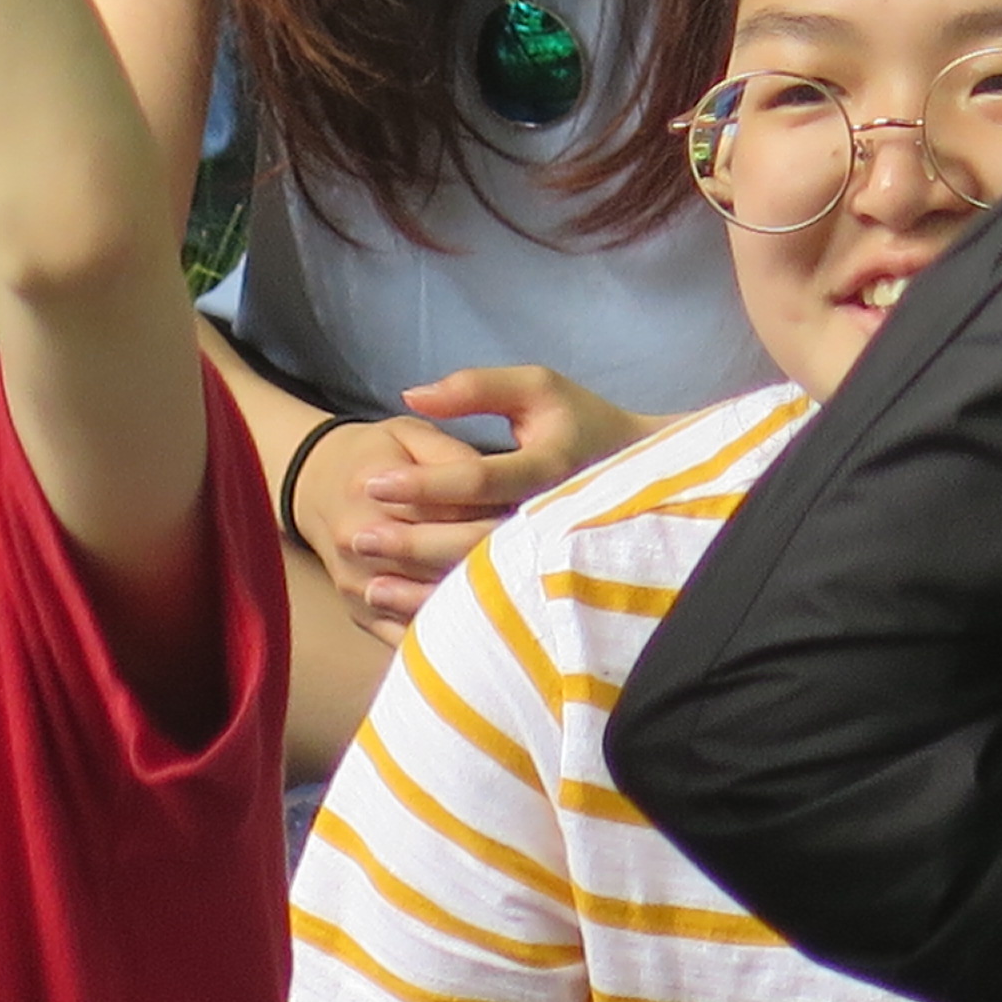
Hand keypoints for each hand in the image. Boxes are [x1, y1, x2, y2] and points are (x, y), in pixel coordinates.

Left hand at [302, 369, 660, 625]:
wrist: (646, 477)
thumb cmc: (582, 424)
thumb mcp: (538, 388)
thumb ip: (476, 388)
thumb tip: (411, 396)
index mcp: (549, 468)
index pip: (477, 479)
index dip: (421, 483)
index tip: (371, 482)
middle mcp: (553, 520)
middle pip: (472, 540)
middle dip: (409, 542)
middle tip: (354, 535)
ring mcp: (553, 561)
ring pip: (481, 584)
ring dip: (420, 588)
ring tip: (368, 584)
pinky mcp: (549, 586)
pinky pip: (495, 608)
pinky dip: (448, 612)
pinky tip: (409, 613)